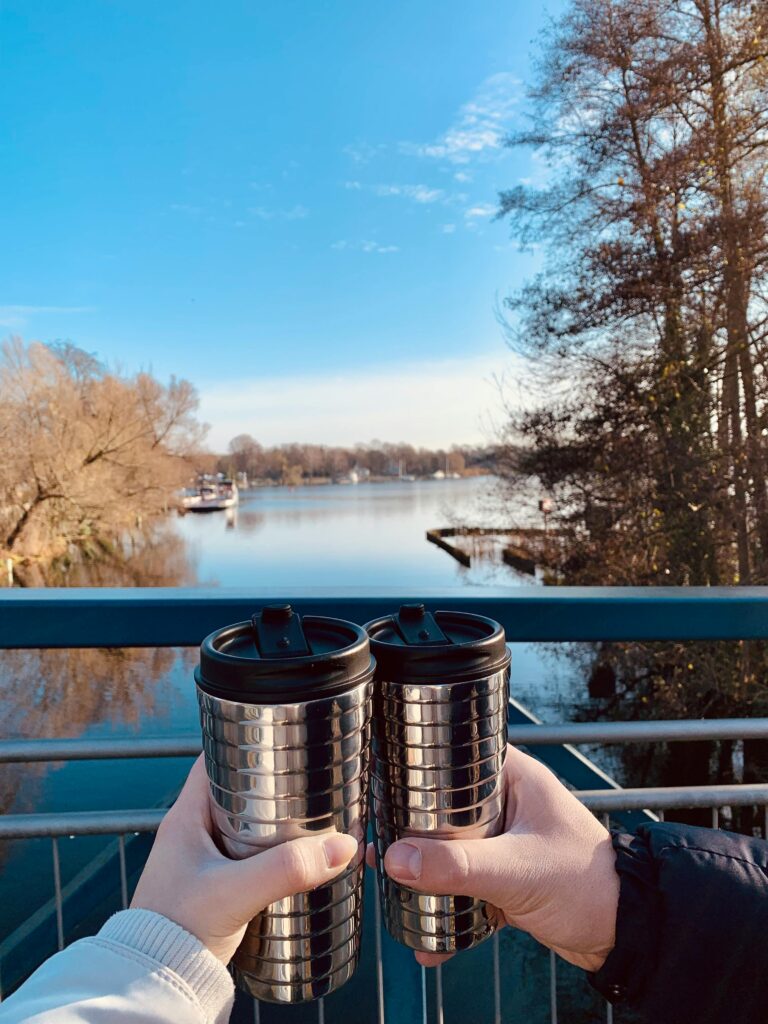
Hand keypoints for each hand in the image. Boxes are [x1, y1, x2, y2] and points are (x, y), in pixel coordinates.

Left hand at [132, 755, 357, 963]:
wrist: (153, 987)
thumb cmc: (175, 932)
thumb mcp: (236, 893)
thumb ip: (287, 869)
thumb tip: (341, 846)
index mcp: (185, 818)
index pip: (213, 760)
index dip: (245, 744)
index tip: (281, 738)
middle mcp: (190, 835)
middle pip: (235, 794)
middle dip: (271, 788)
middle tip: (308, 782)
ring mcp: (200, 864)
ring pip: (243, 829)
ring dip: (273, 826)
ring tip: (310, 821)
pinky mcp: (212, 892)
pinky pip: (245, 860)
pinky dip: (268, 856)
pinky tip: (293, 864)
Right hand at [367, 745, 618, 972]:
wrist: (627, 936)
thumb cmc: (588, 885)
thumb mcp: (516, 870)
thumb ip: (457, 866)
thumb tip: (396, 859)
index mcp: (514, 777)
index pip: (456, 754)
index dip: (418, 766)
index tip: (382, 783)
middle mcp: (508, 803)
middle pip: (444, 806)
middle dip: (410, 827)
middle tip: (373, 839)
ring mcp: (507, 840)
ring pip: (451, 846)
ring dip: (424, 867)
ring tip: (389, 882)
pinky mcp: (507, 876)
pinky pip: (465, 882)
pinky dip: (446, 903)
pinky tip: (425, 933)